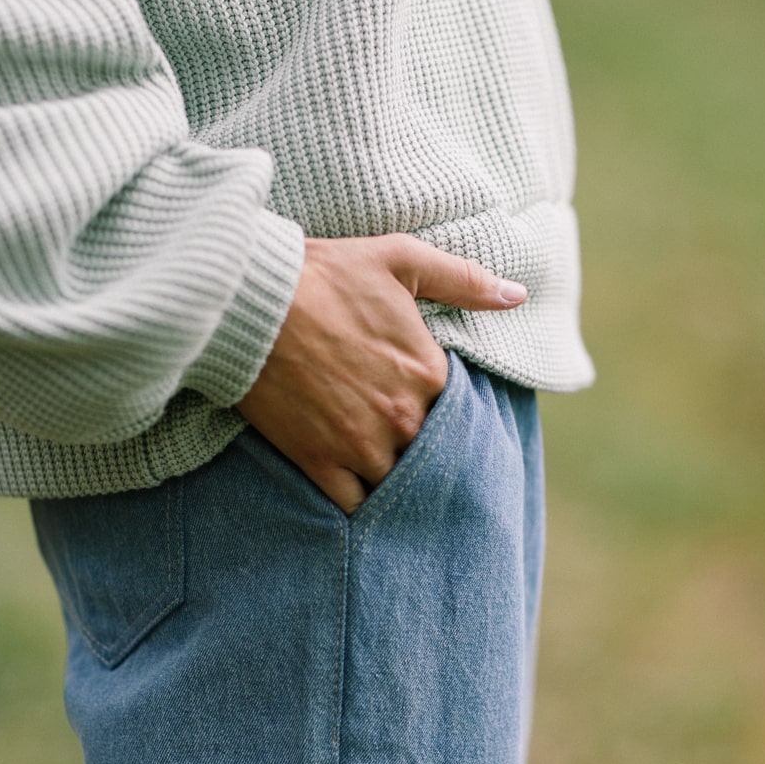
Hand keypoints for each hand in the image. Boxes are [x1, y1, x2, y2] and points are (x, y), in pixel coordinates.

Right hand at [236, 234, 525, 513]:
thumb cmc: (322, 275)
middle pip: (430, 452)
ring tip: (379, 464)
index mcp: (428, 373)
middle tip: (398, 434)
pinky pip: (354, 505)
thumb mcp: (399, 259)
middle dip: (419, 445)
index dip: (440, 406)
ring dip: (392, 477)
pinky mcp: (319, 463)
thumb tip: (516, 295)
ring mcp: (361, 446)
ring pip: (397, 482)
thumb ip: (463, 279)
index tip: (420, 398)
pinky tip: (356, 492)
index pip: (458, 410)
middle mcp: (403, 417)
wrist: (248, 301)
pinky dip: (359, 503)